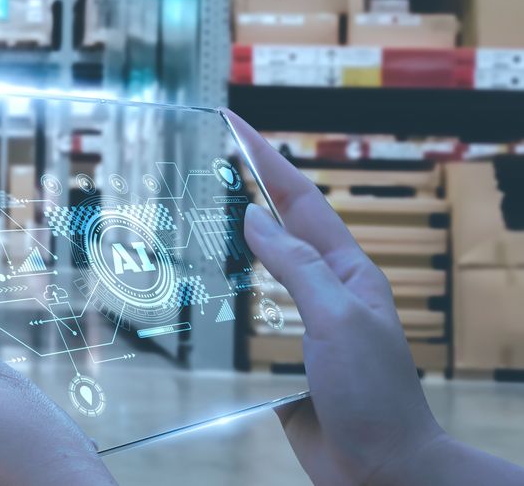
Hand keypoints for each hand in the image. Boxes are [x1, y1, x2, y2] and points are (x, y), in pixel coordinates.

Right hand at [232, 112, 523, 484]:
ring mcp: (302, 326)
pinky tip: (195, 297)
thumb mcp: (339, 318)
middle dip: (246, 189)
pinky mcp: (280, 360)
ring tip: (190, 217)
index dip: (266, 158)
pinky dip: (221, 300)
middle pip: (278, 228)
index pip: (299, 200)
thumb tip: (256, 217)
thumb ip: (297, 266)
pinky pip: (246, 320)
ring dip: (227, 241)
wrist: (383, 471)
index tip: (234, 123)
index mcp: (347, 272)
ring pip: (258, 271)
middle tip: (206, 159)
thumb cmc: (375, 396)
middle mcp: (324, 292)